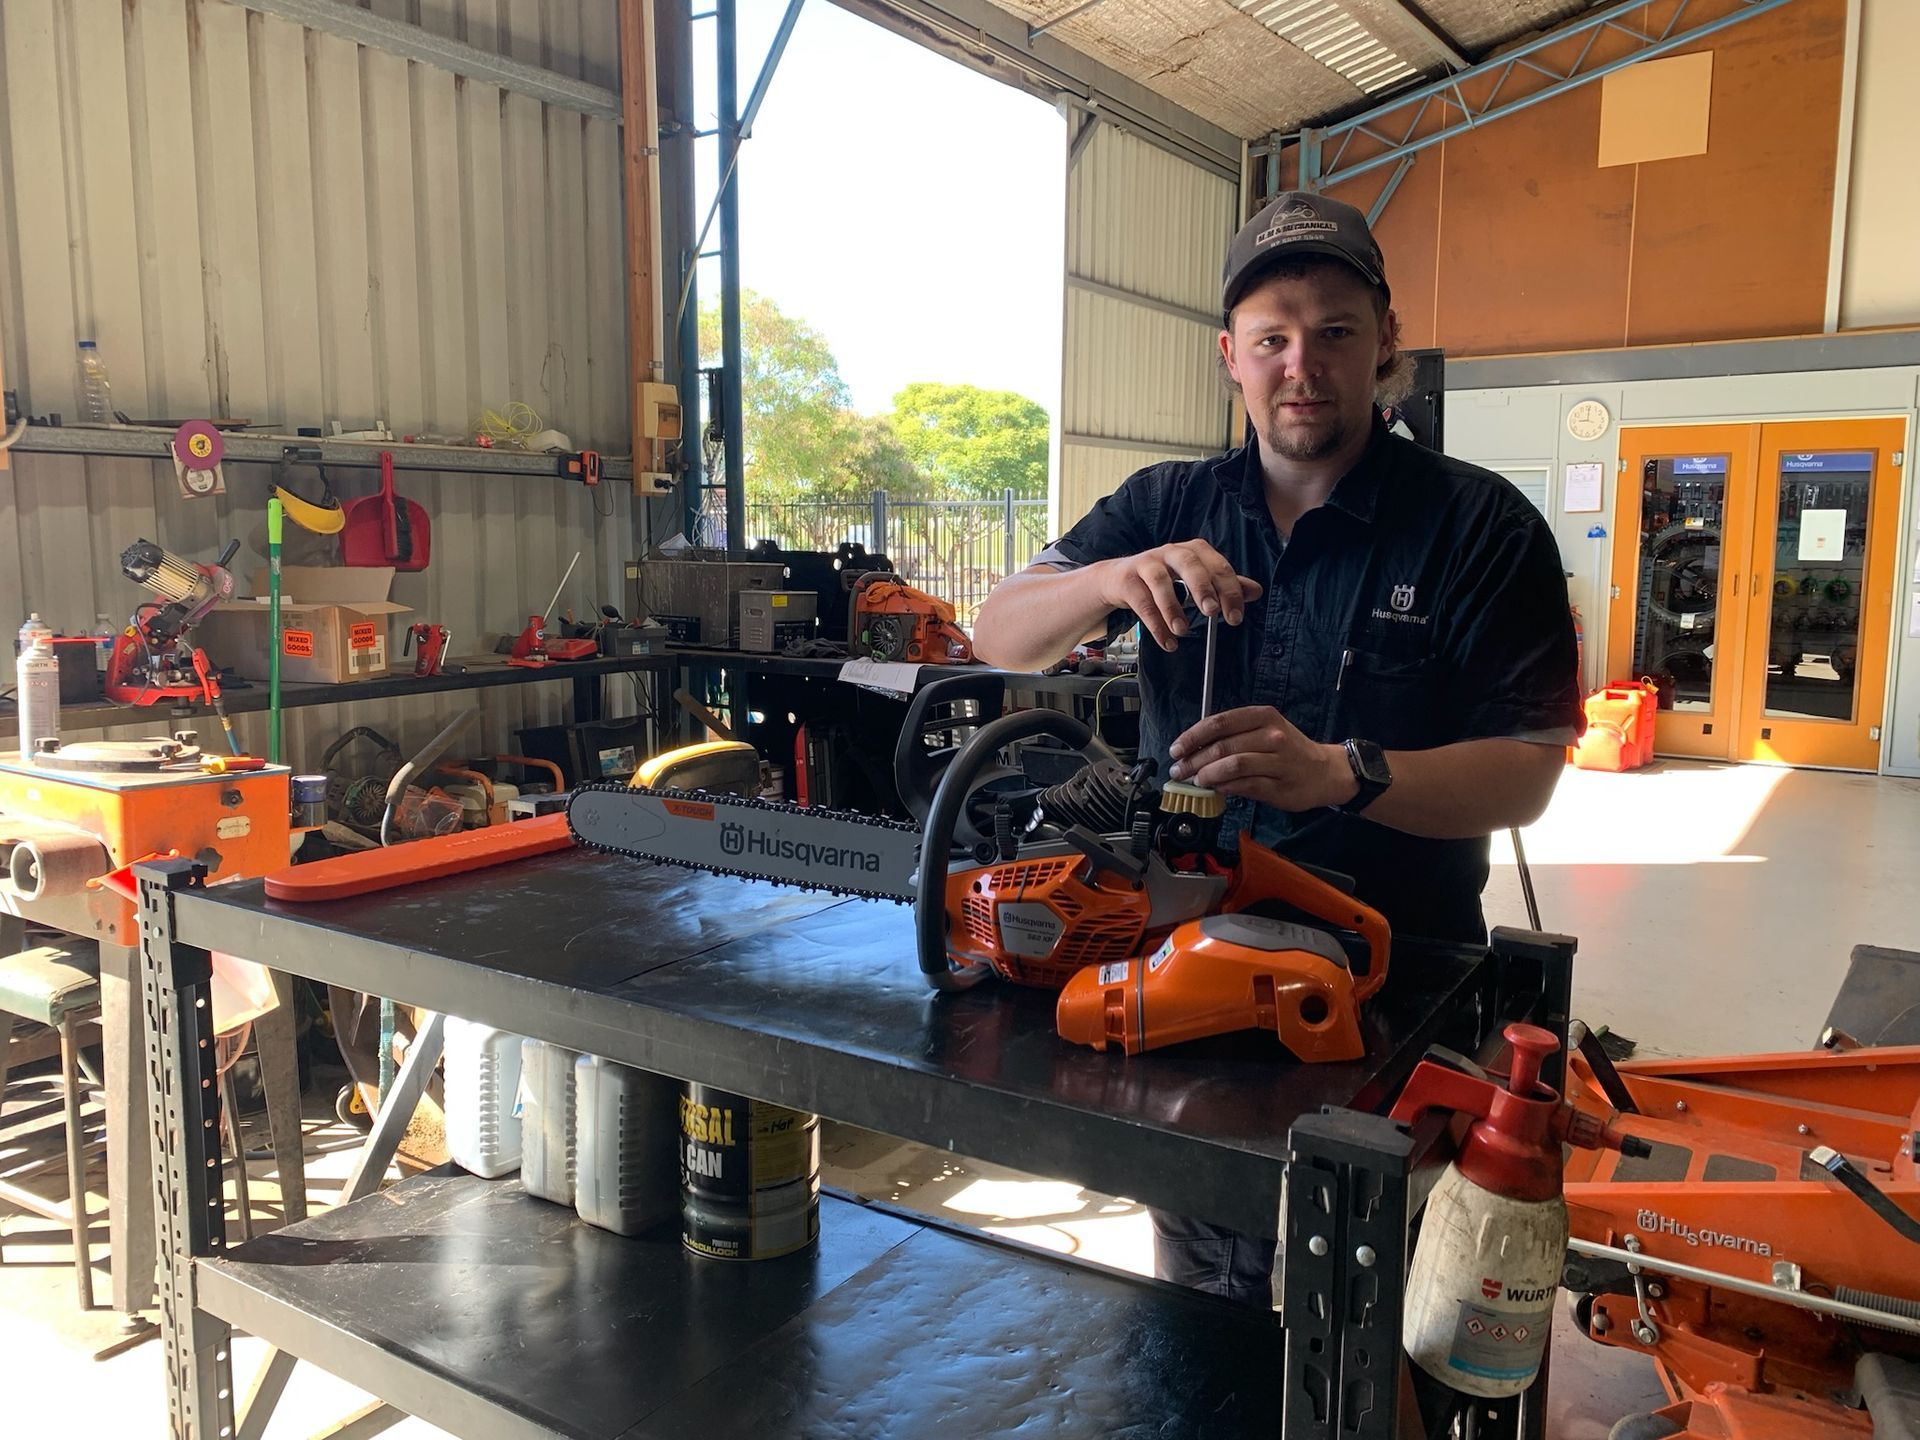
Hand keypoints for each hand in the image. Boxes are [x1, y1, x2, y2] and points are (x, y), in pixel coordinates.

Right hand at [1093, 541, 1262, 651]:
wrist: (1119, 578)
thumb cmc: (1163, 579)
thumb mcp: (1195, 580)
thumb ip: (1223, 586)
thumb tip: (1255, 591)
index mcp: (1194, 550)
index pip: (1217, 565)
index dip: (1229, 590)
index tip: (1235, 616)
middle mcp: (1171, 552)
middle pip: (1189, 563)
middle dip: (1202, 588)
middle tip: (1211, 612)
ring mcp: (1146, 563)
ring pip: (1160, 581)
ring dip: (1172, 607)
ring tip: (1182, 630)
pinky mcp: (1127, 579)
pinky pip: (1141, 601)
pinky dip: (1154, 623)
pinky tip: (1166, 640)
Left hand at [1168, 706, 1357, 810]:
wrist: (1326, 771)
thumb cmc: (1289, 750)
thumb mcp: (1264, 730)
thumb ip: (1233, 737)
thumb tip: (1194, 751)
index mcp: (1263, 716)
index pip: (1220, 723)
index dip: (1193, 736)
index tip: (1176, 749)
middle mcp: (1272, 735)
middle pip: (1223, 746)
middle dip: (1194, 760)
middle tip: (1179, 771)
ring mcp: (1278, 761)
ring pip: (1233, 766)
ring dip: (1207, 775)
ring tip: (1195, 781)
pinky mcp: (1280, 786)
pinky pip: (1245, 786)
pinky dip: (1225, 788)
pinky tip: (1216, 789)